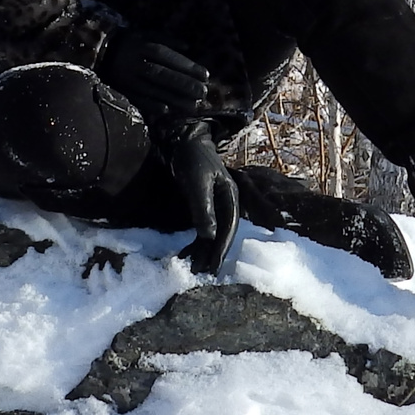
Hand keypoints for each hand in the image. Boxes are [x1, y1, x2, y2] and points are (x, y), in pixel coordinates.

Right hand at [97, 28, 210, 120]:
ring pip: (152, 90)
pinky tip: (167, 111)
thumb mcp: (146, 34)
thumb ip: (167, 39)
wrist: (99, 50)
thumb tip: (188, 46)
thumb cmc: (130, 42)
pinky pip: (137, 100)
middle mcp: (135, 62)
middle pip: (162, 74)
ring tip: (193, 106)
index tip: (206, 75)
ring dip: (174, 99)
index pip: (167, 56)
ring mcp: (127, 78)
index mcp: (143, 46)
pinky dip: (152, 106)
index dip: (187, 66)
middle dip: (184, 84)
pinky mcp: (121, 90)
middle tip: (202, 92)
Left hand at [164, 122, 240, 275]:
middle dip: (212, 253)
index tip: (213, 266)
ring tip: (193, 268)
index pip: (229, 227)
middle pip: (222, 233)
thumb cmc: (192, 159)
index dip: (221, 248)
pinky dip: (195, 241)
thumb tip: (209, 236)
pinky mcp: (203, 205)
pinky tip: (186, 253)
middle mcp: (226, 202)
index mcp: (231, 196)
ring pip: (212, 233)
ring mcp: (215, 205)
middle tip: (202, 273)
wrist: (183, 142)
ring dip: (203, 250)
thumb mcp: (197, 184)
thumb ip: (203, 209)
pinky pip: (202, 228)